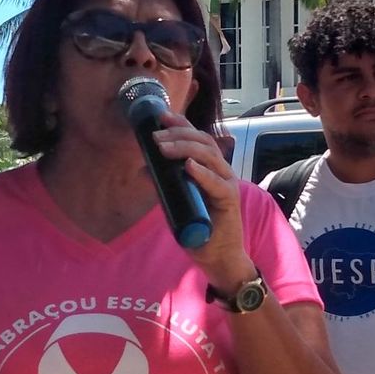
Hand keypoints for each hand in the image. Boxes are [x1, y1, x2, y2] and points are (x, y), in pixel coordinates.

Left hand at [153, 112, 253, 288]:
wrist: (218, 257)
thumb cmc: (200, 230)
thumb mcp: (176, 203)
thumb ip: (165, 186)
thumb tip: (144, 170)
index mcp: (209, 168)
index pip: (197, 138)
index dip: (181, 125)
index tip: (160, 116)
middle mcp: (221, 171)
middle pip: (203, 142)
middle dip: (178, 134)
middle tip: (155, 136)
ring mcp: (227, 184)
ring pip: (210, 156)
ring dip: (185, 149)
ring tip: (163, 147)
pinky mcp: (230, 200)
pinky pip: (217, 183)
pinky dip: (202, 173)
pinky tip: (189, 166)